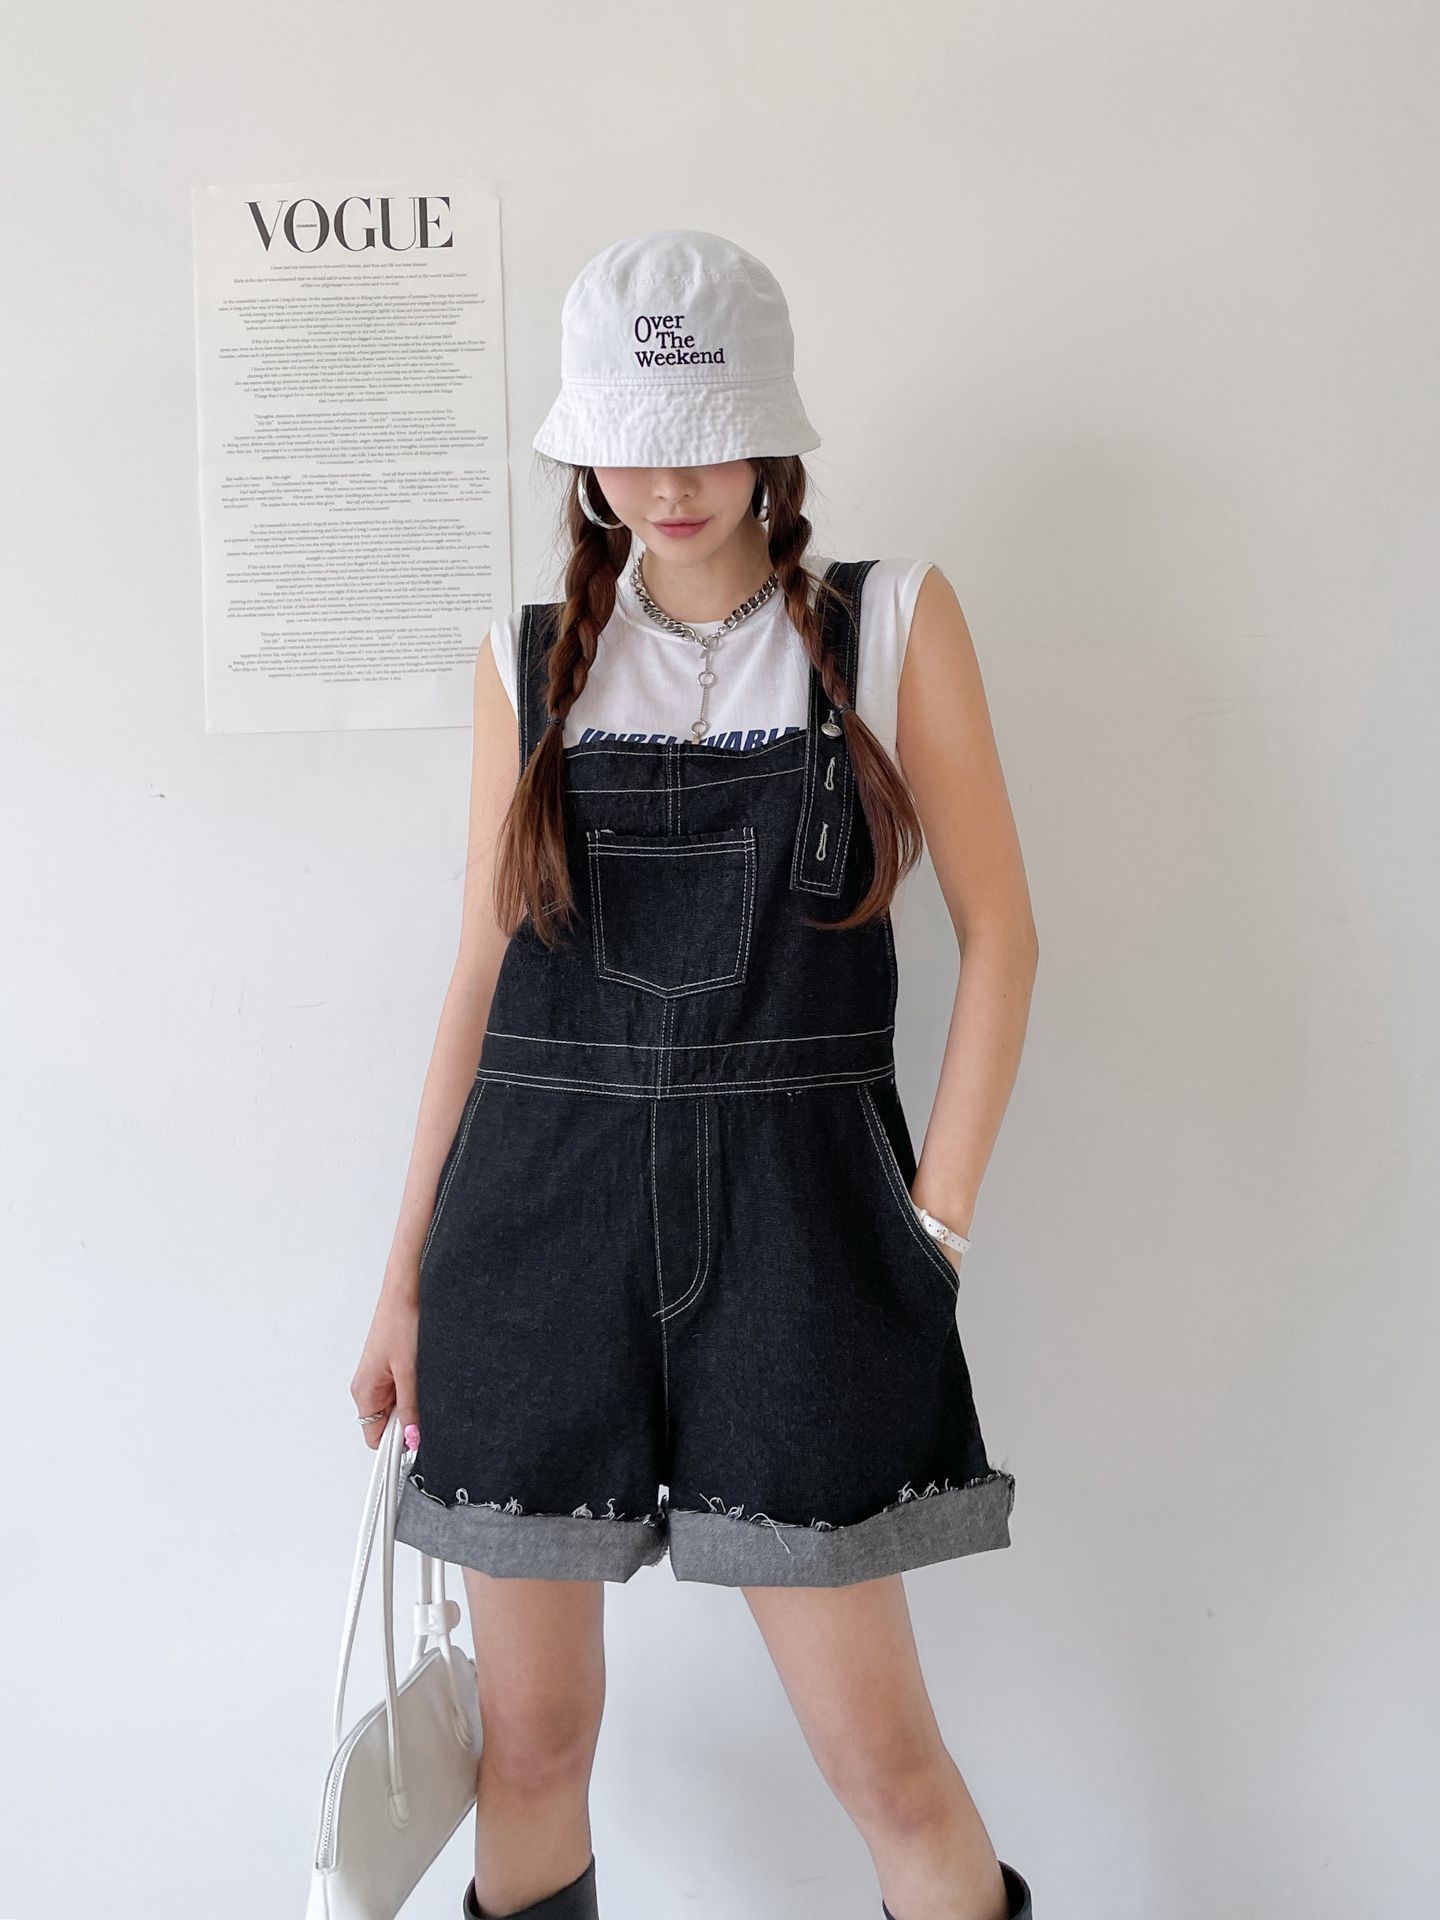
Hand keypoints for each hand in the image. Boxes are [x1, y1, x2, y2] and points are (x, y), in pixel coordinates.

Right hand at [350, 1283, 420, 1452]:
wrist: (405, 1288)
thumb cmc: (400, 1320)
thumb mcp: (409, 1370)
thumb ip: (410, 1406)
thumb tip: (413, 1437)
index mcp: (364, 1391)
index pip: (375, 1438)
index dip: (396, 1444)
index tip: (417, 1442)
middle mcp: (367, 1386)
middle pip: (387, 1423)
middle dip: (408, 1420)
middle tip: (426, 1405)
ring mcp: (378, 1376)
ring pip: (396, 1406)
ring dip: (412, 1402)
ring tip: (424, 1380)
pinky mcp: (389, 1366)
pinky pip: (401, 1389)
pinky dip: (414, 1388)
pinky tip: (423, 1372)